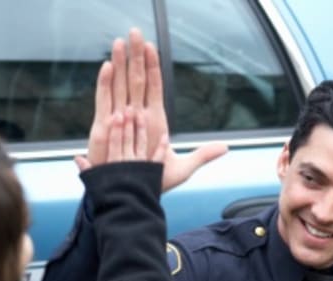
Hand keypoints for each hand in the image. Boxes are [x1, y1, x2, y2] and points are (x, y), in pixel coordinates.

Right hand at [78, 28, 226, 189]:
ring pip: (120, 85)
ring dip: (119, 64)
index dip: (153, 66)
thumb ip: (203, 155)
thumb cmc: (155, 182)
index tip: (151, 45)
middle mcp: (136, 116)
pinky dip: (107, 85)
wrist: (135, 195)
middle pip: (135, 79)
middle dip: (134, 56)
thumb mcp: (184, 168)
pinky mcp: (107, 129)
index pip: (153, 86)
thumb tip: (226, 147)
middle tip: (132, 33)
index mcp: (154, 120)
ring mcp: (121, 120)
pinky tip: (107, 67)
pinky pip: (106, 103)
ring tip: (117, 43)